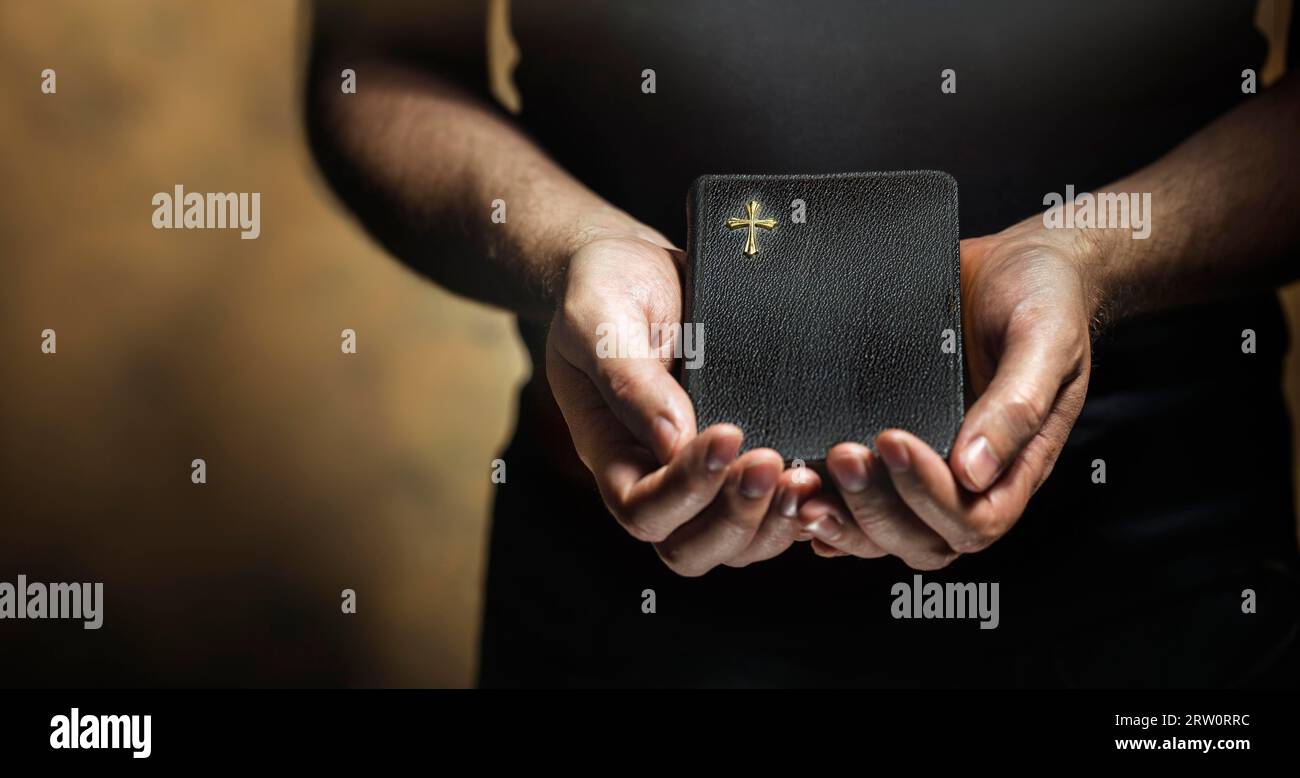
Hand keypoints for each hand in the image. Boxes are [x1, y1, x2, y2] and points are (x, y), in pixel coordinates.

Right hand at [546, 232, 819, 575]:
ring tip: (807, 479)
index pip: (643, 509)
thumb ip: (628, 380)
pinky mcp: (744, 460)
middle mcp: (655, 477)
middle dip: (736, 517)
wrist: (637, 265)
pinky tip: (825, 481)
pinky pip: (771, 514)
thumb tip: (672, 441)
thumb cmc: (605, 289)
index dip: (686, 489)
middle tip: (775, 465)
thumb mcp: (599, 322)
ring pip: (737, 544)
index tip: (728, 434)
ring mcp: (703, 477)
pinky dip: (799, 510)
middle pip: (689, 548)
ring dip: (773, 522)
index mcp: (612, 453)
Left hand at [800, 220, 1095, 567]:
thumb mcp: (1045, 341)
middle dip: (875, 508)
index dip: (930, 496)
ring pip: (882, 531)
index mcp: (1015, 464)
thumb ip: (1018, 406)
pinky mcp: (887, 451)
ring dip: (842, 517)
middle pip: (921, 539)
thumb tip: (973, 472)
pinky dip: (824, 508)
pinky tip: (793, 491)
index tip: (894, 439)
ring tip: (803, 482)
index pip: (973, 519)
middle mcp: (968, 478)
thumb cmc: (1044, 299)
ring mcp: (925, 468)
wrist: (1015, 265)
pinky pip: (856, 502)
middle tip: (843, 454)